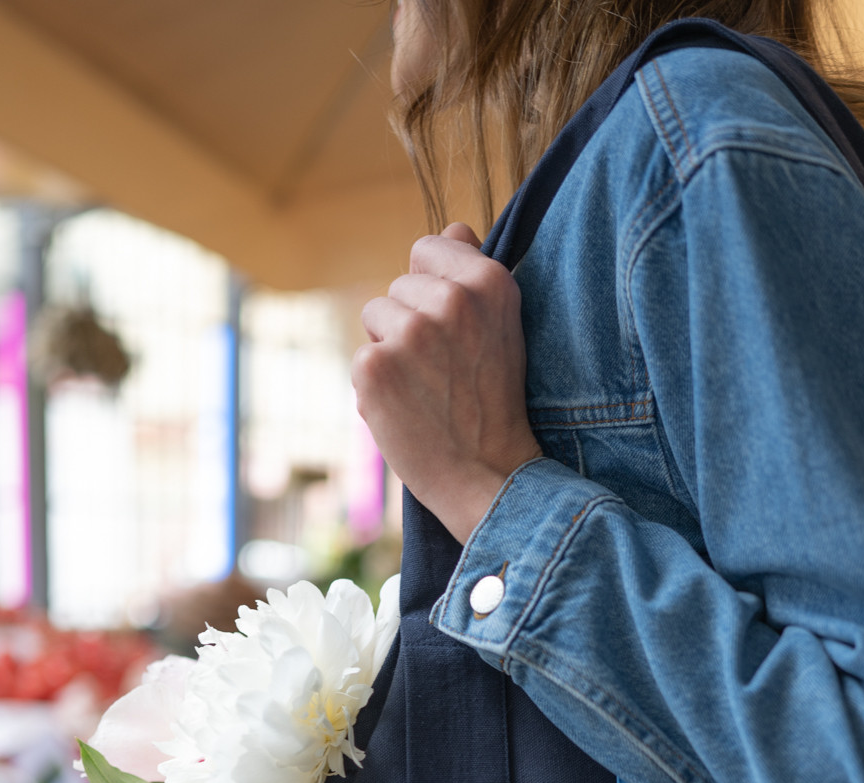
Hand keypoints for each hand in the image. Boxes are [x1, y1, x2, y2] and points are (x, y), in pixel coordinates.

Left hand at [352, 223, 541, 543]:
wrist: (484, 474)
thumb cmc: (492, 402)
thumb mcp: (502, 327)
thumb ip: (473, 274)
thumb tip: (453, 227)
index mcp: (488, 282)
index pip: (427, 248)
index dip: (431, 288)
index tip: (453, 329)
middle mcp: (451, 301)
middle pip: (398, 286)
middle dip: (410, 323)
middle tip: (444, 372)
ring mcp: (410, 333)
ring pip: (375, 317)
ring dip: (391, 350)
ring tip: (426, 389)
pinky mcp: (375, 367)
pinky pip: (362, 356)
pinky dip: (376, 385)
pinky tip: (407, 408)